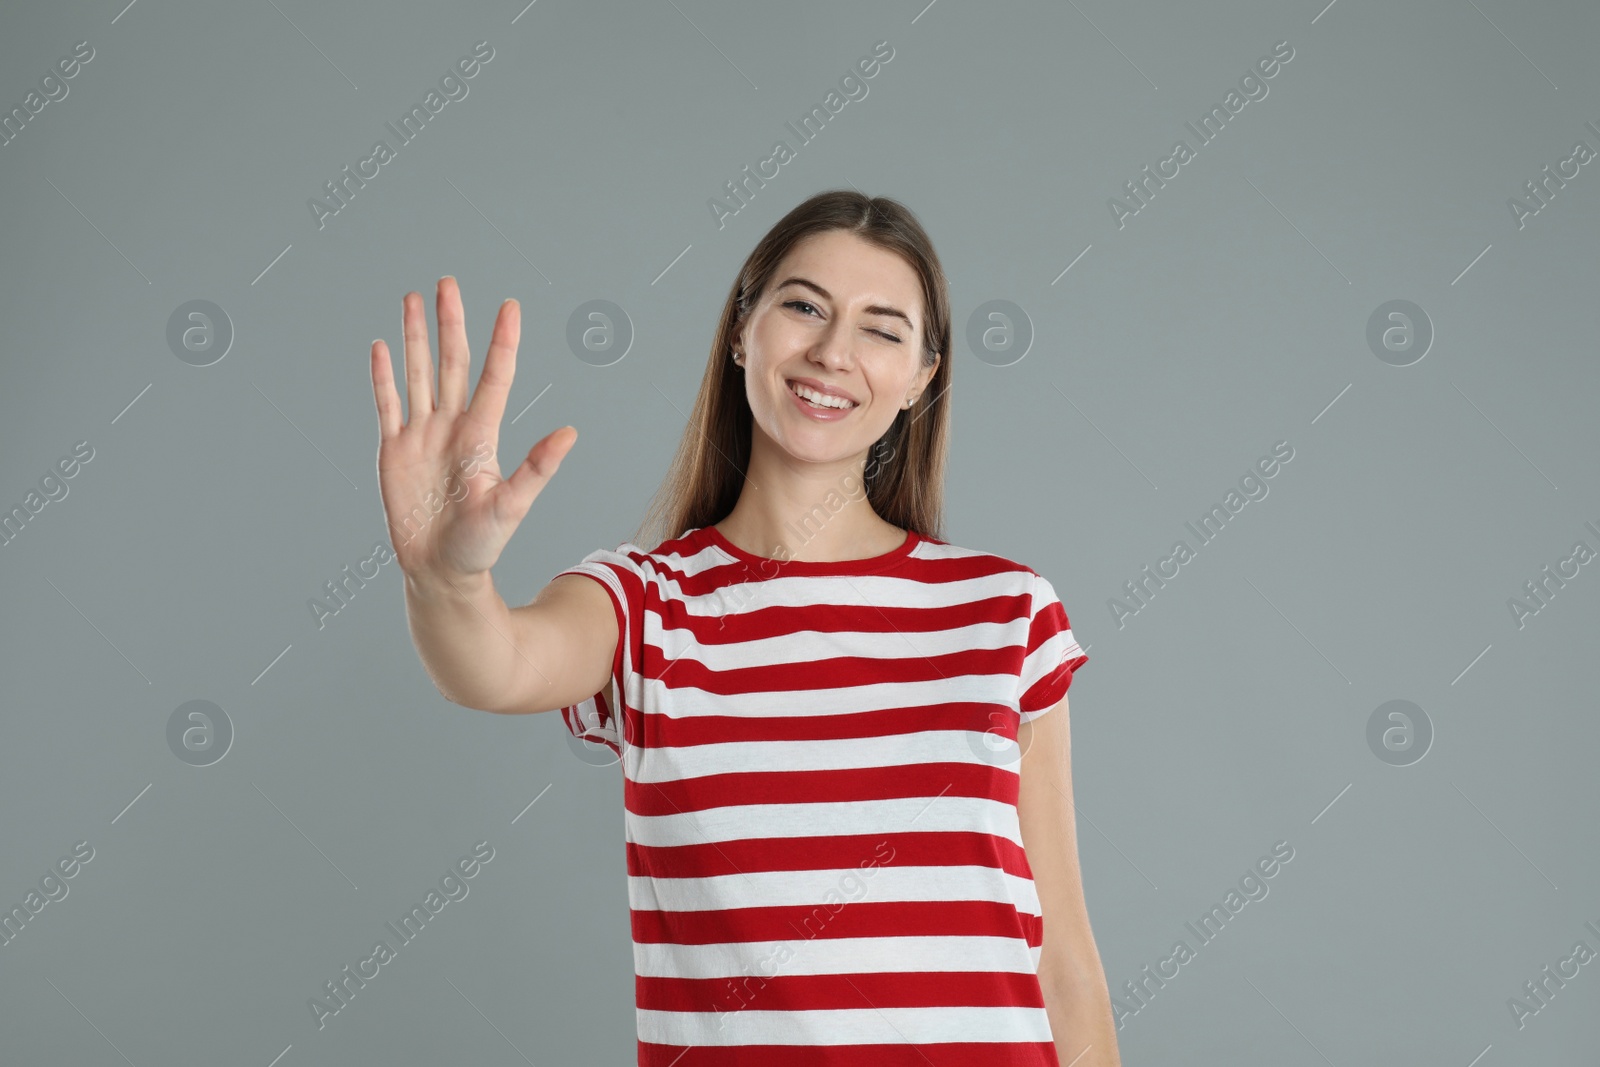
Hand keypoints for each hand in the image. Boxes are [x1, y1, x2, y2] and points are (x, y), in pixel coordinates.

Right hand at [370, 277, 576, 579]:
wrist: (441, 571)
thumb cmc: (481, 545)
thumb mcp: (512, 506)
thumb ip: (537, 468)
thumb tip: (570, 434)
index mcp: (482, 436)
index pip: (493, 377)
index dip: (501, 342)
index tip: (509, 306)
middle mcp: (453, 428)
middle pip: (452, 363)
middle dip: (450, 323)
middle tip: (448, 284)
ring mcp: (422, 436)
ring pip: (419, 374)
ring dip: (415, 337)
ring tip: (414, 299)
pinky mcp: (394, 452)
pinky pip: (388, 405)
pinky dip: (384, 376)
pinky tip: (382, 346)